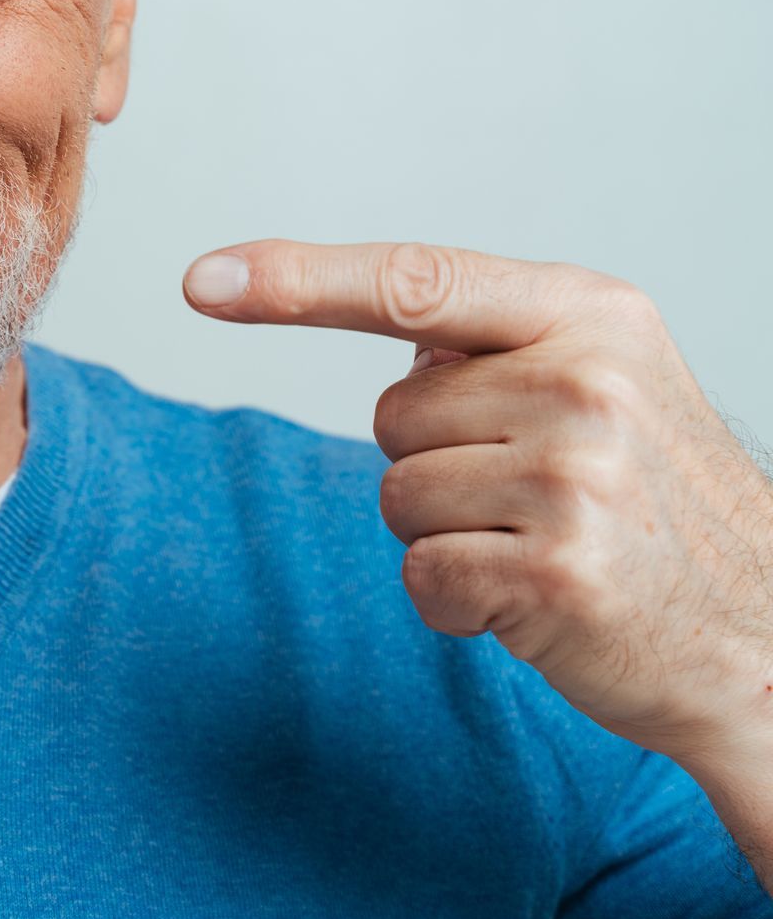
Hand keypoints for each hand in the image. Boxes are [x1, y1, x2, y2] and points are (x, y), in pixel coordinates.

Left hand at [181, 241, 772, 770]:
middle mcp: (587, 382)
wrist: (767, 637)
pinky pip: (421, 575)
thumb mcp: (605, 383)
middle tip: (534, 497)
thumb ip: (495, 346)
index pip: (413, 281)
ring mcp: (576, 478)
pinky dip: (457, 603)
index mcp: (592, 314)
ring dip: (446, 535)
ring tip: (544, 545)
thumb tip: (369, 329)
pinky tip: (534, 602)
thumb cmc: (657, 508)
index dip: (297, 281)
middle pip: (391, 414)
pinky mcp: (556, 572)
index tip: (203, 281)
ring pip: (397, 496)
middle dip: (436, 463)